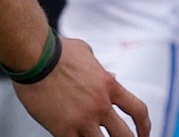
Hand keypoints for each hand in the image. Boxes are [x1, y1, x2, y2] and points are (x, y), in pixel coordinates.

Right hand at [15, 37, 150, 136]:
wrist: (34, 56)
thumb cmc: (56, 50)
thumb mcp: (87, 53)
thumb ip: (101, 69)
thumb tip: (111, 76)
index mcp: (109, 85)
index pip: (138, 110)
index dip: (145, 126)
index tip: (144, 134)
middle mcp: (100, 105)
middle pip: (125, 135)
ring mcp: (83, 119)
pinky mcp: (63, 129)